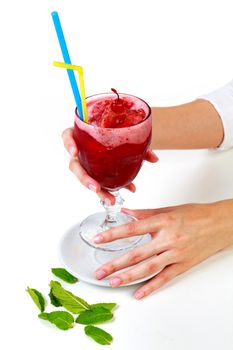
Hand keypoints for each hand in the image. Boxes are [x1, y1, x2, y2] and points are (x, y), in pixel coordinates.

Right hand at [62, 127, 157, 202]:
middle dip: (84, 179)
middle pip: (74, 166)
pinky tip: (127, 189)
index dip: (68, 144)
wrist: (120, 133)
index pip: (67, 136)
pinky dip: (112, 188)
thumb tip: (153, 158)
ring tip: (109, 198)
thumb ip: (139, 143)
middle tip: (95, 188)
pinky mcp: (95, 172)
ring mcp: (86, 162)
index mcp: (82, 134)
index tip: (74, 152)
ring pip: (86, 179)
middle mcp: (81, 150)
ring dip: (98, 190)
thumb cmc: (115, 130)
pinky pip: (100, 183)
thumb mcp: (127, 132)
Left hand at [93, 201, 232, 298]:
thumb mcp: (169, 209)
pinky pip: (165, 278)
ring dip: (128, 277)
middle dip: (115, 264)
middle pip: (137, 254)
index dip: (113, 235)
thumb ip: (146, 213)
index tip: (98, 239)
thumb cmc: (197, 215)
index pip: (132, 229)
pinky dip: (151, 287)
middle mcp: (168, 239)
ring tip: (113, 282)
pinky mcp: (183, 265)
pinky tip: (139, 293)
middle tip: (100, 271)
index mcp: (163, 222)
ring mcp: (175, 254)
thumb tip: (126, 212)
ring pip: (148, 268)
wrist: (220, 224)